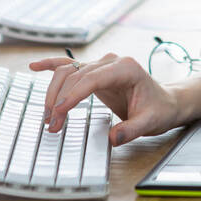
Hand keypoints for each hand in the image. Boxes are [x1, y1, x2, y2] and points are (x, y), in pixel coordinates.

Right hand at [29, 53, 181, 146]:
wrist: (165, 101)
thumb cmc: (159, 110)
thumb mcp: (150, 123)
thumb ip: (131, 130)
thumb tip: (112, 138)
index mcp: (125, 68)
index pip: (91, 79)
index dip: (72, 95)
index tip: (58, 112)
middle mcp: (111, 61)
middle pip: (75, 75)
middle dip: (60, 100)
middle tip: (51, 124)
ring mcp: (102, 64)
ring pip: (69, 71)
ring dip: (54, 92)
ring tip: (47, 116)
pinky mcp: (95, 71)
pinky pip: (70, 66)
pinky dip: (52, 65)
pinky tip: (35, 66)